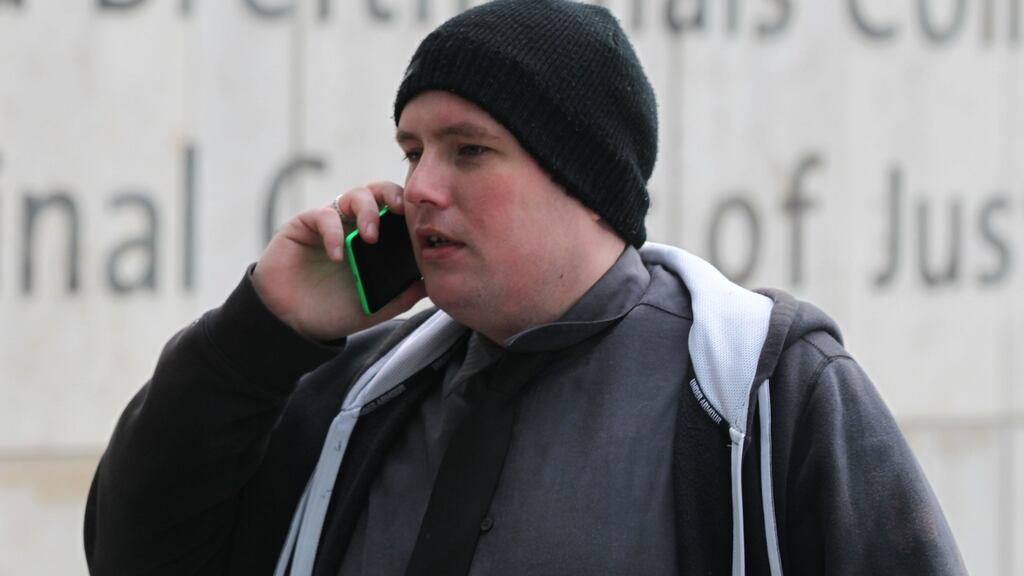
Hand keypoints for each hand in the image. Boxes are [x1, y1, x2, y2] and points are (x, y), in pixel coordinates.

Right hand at [252, 182, 426, 341]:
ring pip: (354, 196)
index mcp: (375, 240)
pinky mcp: (304, 225)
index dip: (410, 208)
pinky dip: (334, 232)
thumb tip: (431, 282)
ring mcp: (330, 223)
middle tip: (399, 210)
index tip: (422, 221)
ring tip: (370, 237)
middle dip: (391, 194)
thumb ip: (401, 295)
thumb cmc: (332, 311)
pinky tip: (338, 255)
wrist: (291, 323)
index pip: (396, 211)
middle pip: (378, 192)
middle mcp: (354, 225)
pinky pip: (323, 216)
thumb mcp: (374, 307)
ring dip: (367, 210)